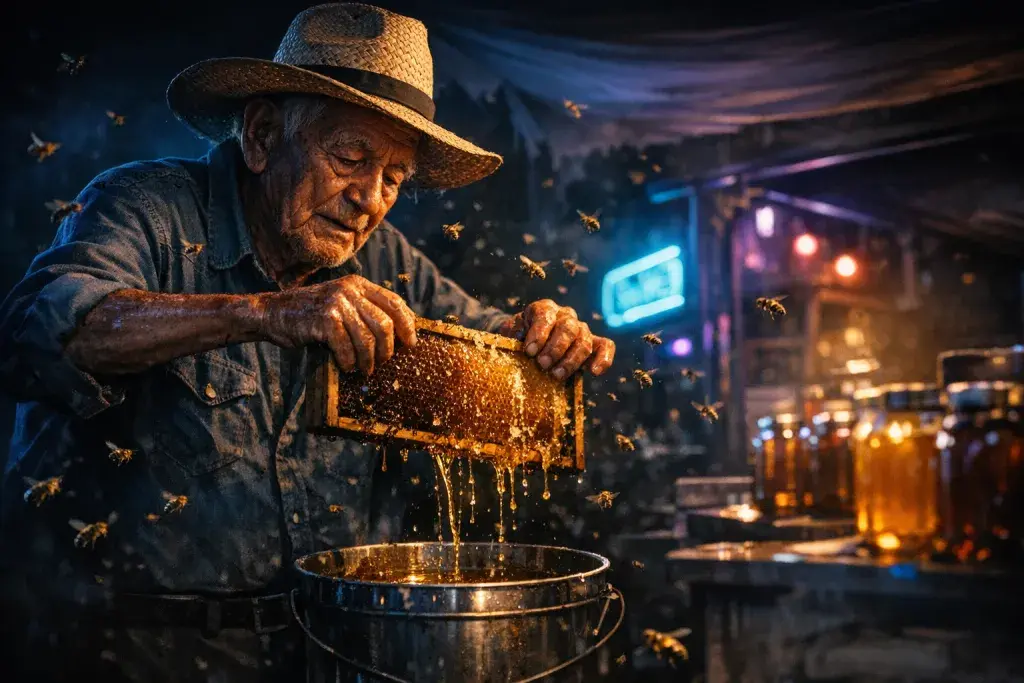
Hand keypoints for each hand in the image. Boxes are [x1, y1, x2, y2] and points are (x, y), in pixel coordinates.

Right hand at [258, 275, 416, 373]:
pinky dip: (349, 362)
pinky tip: (347, 366)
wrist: (272, 313)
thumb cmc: (310, 315)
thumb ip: (364, 313)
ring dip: (369, 360)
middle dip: (388, 348)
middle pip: (385, 324)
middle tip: (383, 362)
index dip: (407, 325)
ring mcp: (337, 303)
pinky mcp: (325, 319)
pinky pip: (347, 348)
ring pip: (368, 339)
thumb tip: (396, 337)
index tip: (411, 343)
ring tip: (364, 369)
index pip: (395, 303)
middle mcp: (350, 290)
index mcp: (358, 284)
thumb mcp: (341, 305)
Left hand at [498, 300, 614, 378]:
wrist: (529, 342)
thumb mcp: (510, 335)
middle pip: (568, 328)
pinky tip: (594, 372)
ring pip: (584, 340)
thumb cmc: (519, 339)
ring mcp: (581, 329)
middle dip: (555, 349)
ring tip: (557, 376)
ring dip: (572, 360)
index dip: (539, 333)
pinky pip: (605, 346)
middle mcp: (565, 316)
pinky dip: (603, 358)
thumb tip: (515, 343)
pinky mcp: (593, 343)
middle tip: (542, 364)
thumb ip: (512, 336)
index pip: (545, 316)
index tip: (529, 351)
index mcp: (544, 309)